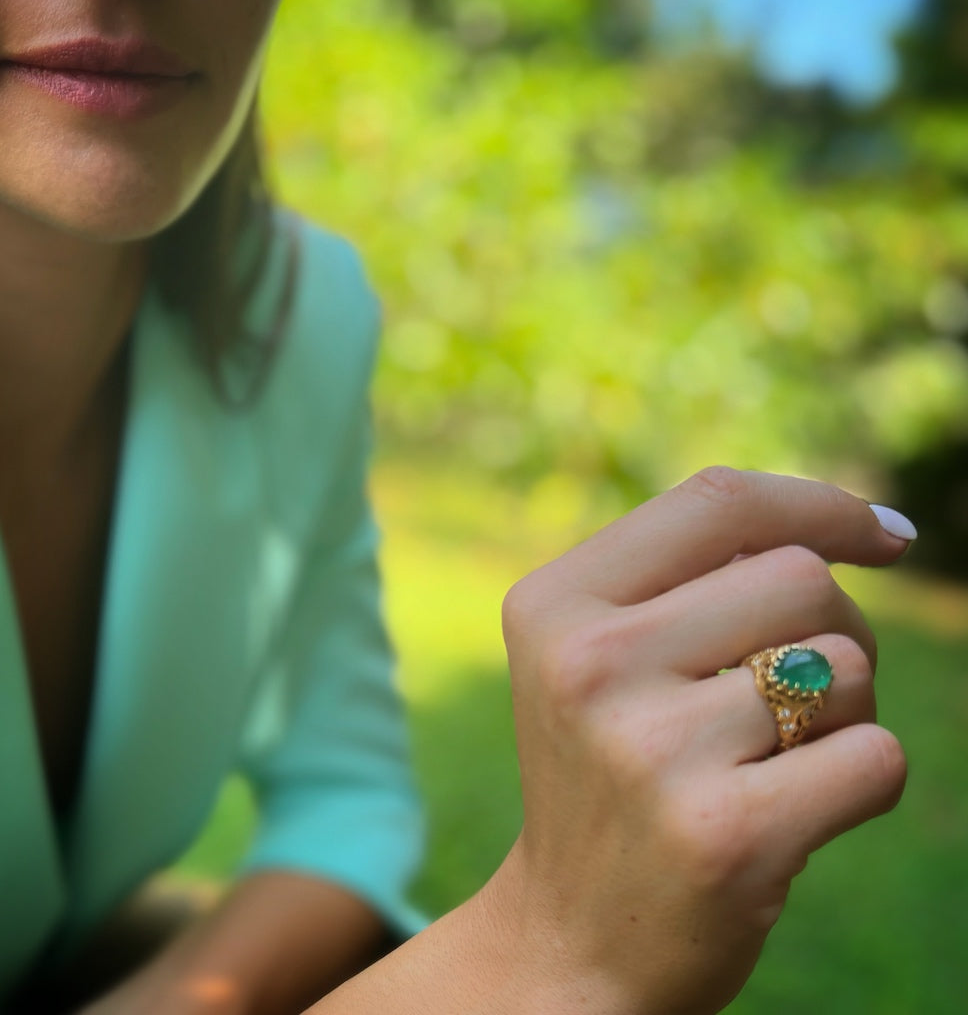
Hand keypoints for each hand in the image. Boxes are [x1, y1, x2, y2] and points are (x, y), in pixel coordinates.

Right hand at [490, 467, 909, 1013]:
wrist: (572, 938)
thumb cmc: (609, 771)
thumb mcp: (601, 655)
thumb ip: (693, 577)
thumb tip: (872, 529)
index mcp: (554, 605)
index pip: (716, 501)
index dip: (817, 505)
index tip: (884, 536)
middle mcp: (590, 664)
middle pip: (798, 578)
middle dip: (832, 628)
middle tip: (796, 692)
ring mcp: (651, 749)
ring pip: (845, 665)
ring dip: (842, 709)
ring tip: (772, 757)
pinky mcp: (724, 835)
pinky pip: (874, 757)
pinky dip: (862, 779)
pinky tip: (793, 812)